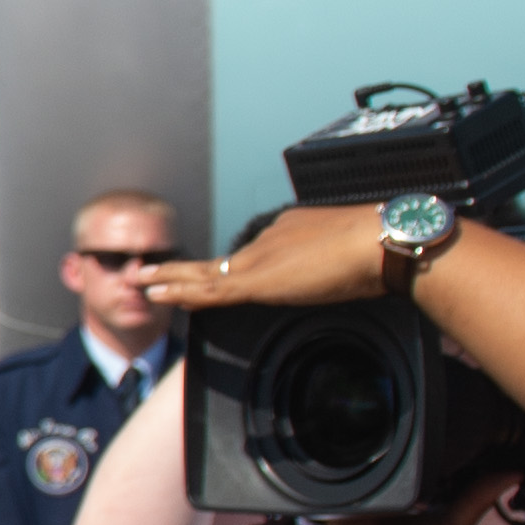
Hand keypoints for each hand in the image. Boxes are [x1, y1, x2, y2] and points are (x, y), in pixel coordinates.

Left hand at [147, 204, 386, 314]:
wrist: (381, 240)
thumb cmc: (378, 248)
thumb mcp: (351, 255)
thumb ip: (335, 264)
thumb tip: (339, 273)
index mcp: (291, 230)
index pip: (256, 253)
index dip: (232, 268)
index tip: (214, 275)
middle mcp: (269, 238)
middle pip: (221, 260)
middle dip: (186, 268)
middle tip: (155, 272)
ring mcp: (260, 258)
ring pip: (206, 272)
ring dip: (172, 278)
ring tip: (143, 281)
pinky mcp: (256, 279)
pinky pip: (209, 289)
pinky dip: (181, 292)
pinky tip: (160, 294)